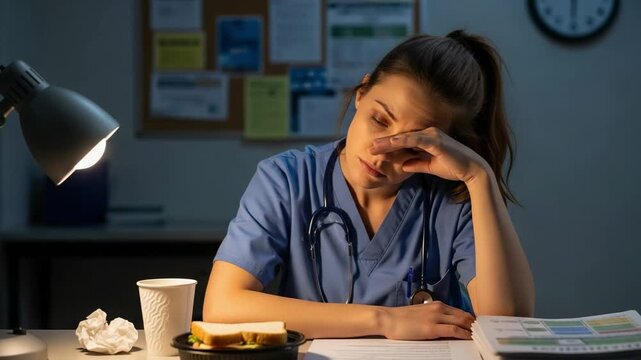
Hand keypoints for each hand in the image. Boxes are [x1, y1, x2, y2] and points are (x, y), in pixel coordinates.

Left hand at [370, 128, 488, 184]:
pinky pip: (415, 139)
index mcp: (426, 139)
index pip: (403, 141)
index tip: (374, 151)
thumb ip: (415, 164)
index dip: (388, 146)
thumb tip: (402, 166)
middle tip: (368, 147)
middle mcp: (428, 133)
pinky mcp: (435, 141)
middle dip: (384, 142)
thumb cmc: (453, 167)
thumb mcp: (429, 167)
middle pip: (401, 137)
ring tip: (374, 147)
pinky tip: (391, 143)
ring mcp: (432, 135)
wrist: (472, 170)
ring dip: (389, 142)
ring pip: (405, 137)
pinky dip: (402, 141)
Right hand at [381, 301, 474, 339]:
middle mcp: (438, 308)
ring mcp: (435, 317)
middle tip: (483, 331)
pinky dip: (464, 334)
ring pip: (461, 321)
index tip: (477, 325)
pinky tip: (469, 338)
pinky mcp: (432, 328)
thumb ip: (433, 316)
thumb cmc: (401, 318)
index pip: (459, 311)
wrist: (388, 319)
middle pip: (463, 315)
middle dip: (474, 324)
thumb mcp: (420, 313)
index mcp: (436, 304)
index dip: (470, 319)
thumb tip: (444, 324)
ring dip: (472, 329)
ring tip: (479, 335)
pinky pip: (453, 330)